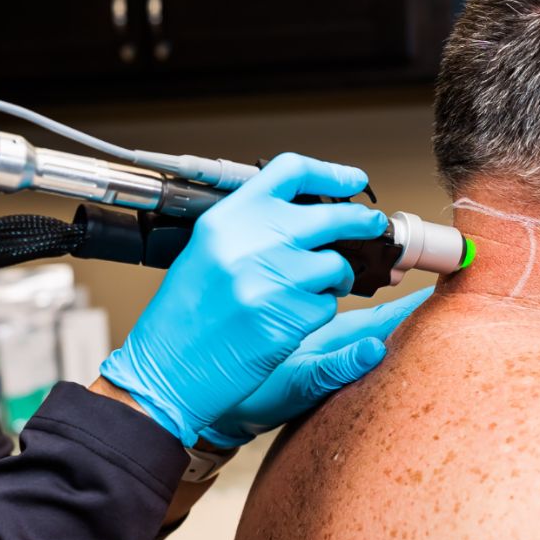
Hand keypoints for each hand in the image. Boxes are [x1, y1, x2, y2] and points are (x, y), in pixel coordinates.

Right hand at [99, 153, 388, 446]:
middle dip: (362, 222)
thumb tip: (308, 214)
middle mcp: (253, 241)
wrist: (168, 368)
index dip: (330, 173)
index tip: (353, 180)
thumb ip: (253, 226)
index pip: (291, 171)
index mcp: (229, 217)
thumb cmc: (186, 312)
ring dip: (335, 278)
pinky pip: (327, 305)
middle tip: (372, 227)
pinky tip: (288, 320)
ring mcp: (274, 279)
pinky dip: (317, 312)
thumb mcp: (209, 249)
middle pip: (332, 216)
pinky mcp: (290, 317)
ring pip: (336, 265)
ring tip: (309, 290)